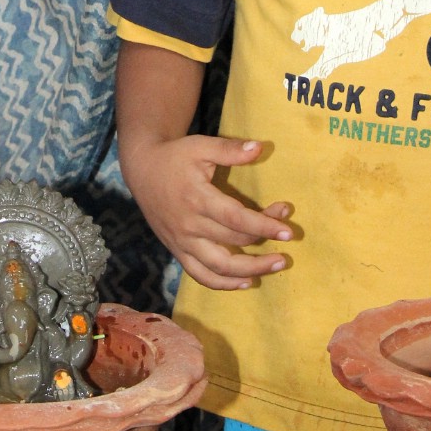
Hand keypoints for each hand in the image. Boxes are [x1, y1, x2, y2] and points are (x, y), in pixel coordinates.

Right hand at [123, 132, 293, 289]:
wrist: (142, 169)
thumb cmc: (175, 156)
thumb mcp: (201, 146)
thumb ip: (230, 150)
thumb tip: (260, 148)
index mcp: (197, 198)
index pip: (236, 219)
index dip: (264, 226)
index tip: (288, 230)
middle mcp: (189, 225)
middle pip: (233, 241)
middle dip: (265, 239)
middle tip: (289, 232)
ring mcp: (182, 242)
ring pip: (219, 267)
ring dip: (251, 270)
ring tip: (276, 265)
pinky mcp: (178, 251)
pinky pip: (201, 275)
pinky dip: (223, 284)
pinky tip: (246, 282)